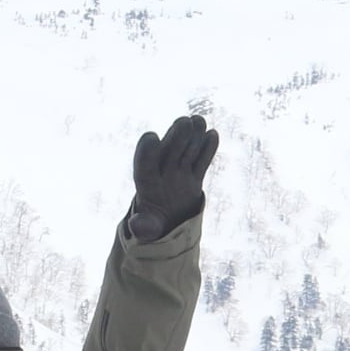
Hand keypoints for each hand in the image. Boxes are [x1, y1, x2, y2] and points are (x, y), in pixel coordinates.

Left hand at [126, 113, 218, 240]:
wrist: (168, 223)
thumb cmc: (152, 224)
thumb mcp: (147, 228)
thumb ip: (142, 226)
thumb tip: (136, 226)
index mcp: (146, 181)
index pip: (144, 160)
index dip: (147, 149)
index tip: (152, 138)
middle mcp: (163, 172)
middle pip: (168, 150)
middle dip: (175, 136)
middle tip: (185, 123)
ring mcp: (180, 172)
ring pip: (186, 150)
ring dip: (193, 136)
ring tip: (199, 121)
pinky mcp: (194, 175)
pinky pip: (201, 161)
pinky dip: (207, 149)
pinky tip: (213, 135)